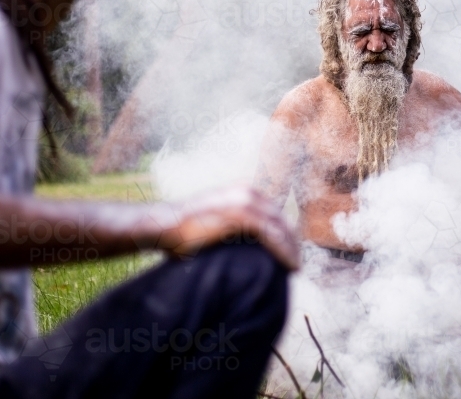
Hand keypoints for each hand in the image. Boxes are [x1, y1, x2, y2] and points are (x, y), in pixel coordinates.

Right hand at [169, 185, 299, 269]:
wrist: (164, 225)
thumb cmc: (183, 230)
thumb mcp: (213, 221)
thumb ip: (232, 227)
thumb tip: (243, 246)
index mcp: (242, 192)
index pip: (274, 213)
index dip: (285, 233)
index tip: (290, 252)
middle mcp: (247, 193)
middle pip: (281, 219)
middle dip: (292, 242)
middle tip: (296, 263)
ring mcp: (245, 202)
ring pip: (280, 228)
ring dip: (291, 249)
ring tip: (295, 268)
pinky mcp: (242, 216)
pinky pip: (272, 235)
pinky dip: (284, 251)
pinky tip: (290, 266)